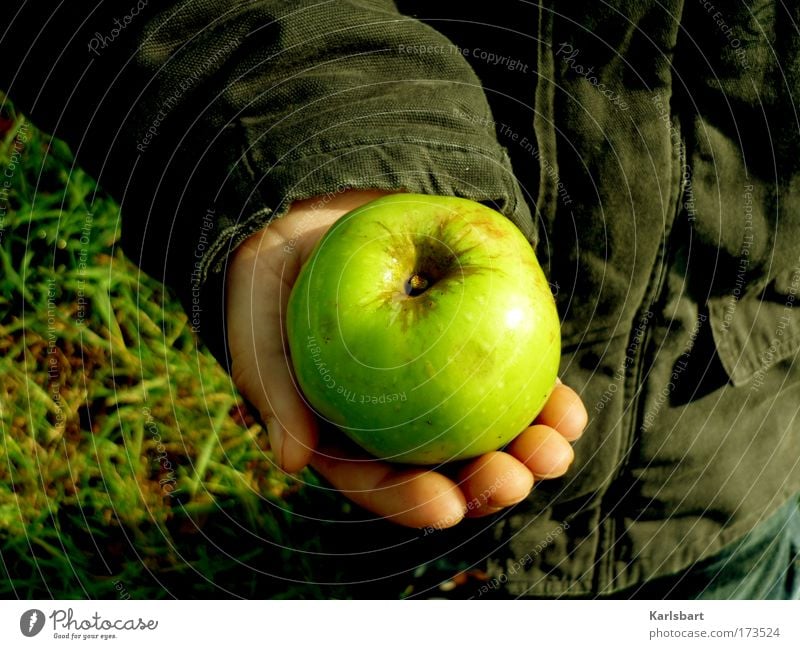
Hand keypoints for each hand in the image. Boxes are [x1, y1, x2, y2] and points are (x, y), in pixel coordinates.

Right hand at [226, 190, 586, 528]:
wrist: (314, 216)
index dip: (412, 499)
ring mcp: (440, 382)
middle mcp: (400, 418)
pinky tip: (570, 409)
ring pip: (488, 429)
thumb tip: (292, 461)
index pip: (379, 479)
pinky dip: (542, 396)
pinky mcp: (472, 341)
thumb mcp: (257, 324)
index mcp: (350, 431)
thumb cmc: (278, 280)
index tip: (446, 506)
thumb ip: (270, 387)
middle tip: (515, 479)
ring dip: (527, 450)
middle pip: (445, 465)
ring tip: (555, 451)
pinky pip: (511, 375)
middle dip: (485, 484)